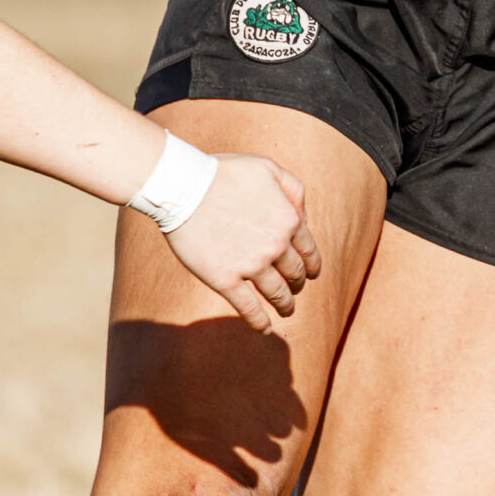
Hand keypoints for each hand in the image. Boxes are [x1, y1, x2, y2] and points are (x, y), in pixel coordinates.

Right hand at [159, 152, 322, 332]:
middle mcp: (275, 245)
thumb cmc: (223, 173)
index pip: (309, 250)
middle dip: (297, 284)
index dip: (311, 265)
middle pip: (295, 274)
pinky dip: (259, 320)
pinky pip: (248, 307)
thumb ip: (293, 190)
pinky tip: (264, 328)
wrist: (183, 186)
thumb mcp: (267, 168)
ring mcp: (251, 265)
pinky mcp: (225, 279)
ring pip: (277, 293)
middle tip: (294, 290)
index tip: (310, 274)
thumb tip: (303, 217)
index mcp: (289, 219)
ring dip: (285, 305)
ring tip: (287, 311)